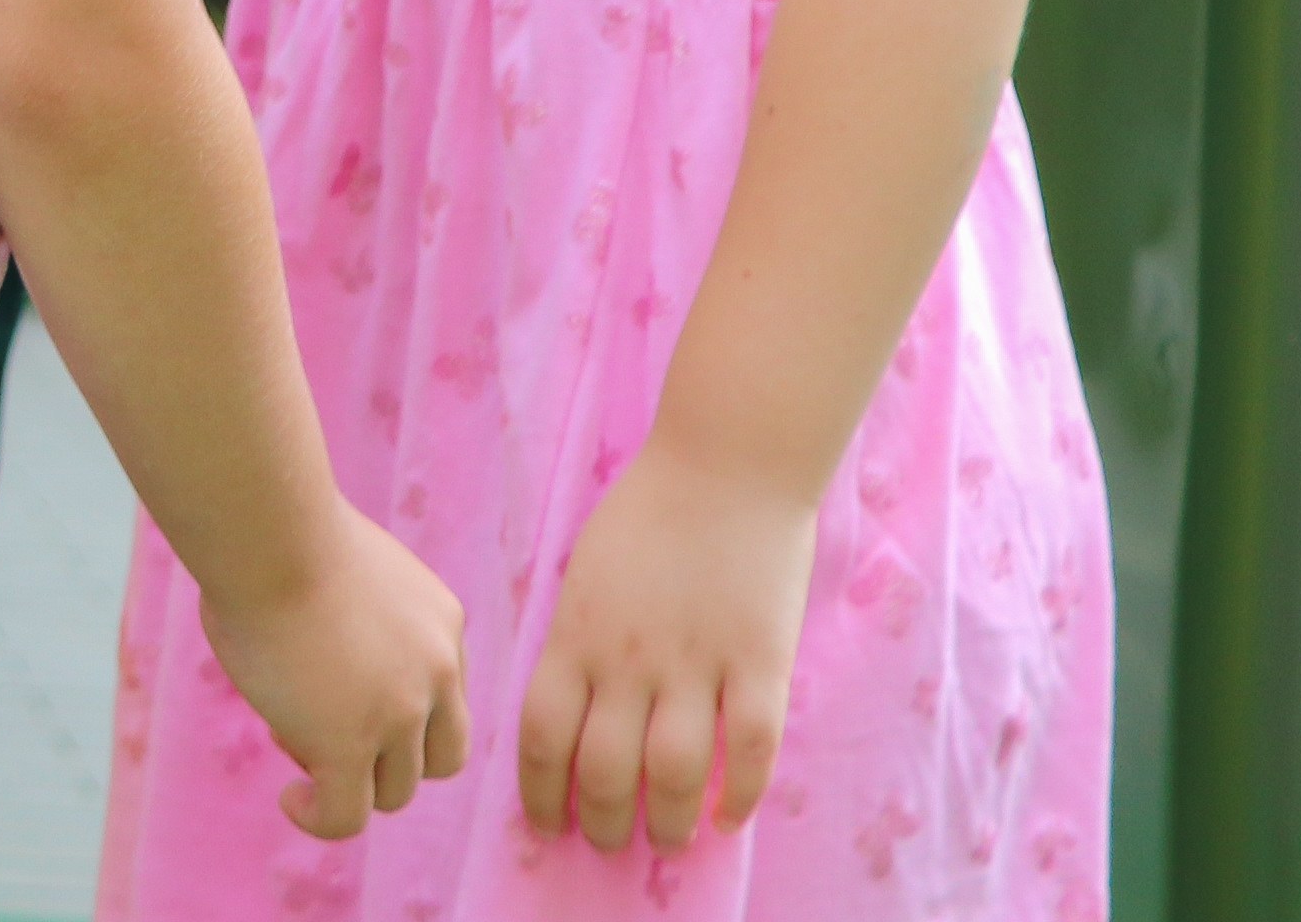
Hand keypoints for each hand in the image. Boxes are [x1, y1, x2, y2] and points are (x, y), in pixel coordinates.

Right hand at [201, 500, 470, 843]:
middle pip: (440, 756)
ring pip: (394, 790)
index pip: (444, 700)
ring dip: (347, 780)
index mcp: (442, 622)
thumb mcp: (349, 576)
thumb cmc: (278, 533)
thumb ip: (358, 623)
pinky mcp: (349, 745)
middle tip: (322, 727)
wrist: (266, 531)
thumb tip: (318, 656)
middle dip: (387, 757)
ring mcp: (400, 711)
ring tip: (289, 741)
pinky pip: (346, 816)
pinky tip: (291, 800)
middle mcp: (438, 670)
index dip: (394, 712)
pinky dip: (320, 817)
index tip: (337, 689)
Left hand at [517, 448, 812, 854]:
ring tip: (666, 839)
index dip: (541, 796)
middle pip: (604, 771)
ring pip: (672, 774)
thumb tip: (573, 720)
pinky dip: (739, 795)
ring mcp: (696, 661)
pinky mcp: (759, 659)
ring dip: (666, 823)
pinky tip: (728, 816)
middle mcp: (628, 659)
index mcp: (576, 635)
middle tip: (610, 840)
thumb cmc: (650, 513)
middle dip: (602, 823)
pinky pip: (750, 748)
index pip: (542, 739)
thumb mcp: (585, 575)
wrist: (727, 460)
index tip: (549, 824)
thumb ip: (578, 645)